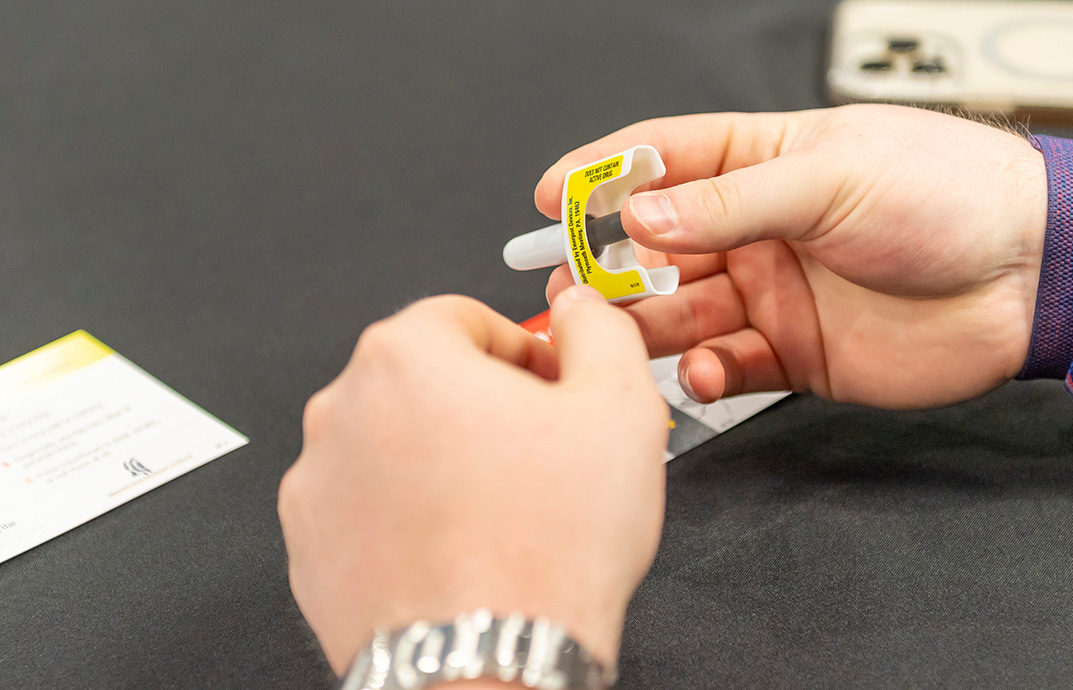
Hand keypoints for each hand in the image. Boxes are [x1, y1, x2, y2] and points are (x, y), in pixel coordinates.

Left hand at [279, 288, 668, 672]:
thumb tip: (582, 310)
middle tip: (537, 451)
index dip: (523, 350)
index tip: (549, 385)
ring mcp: (318, 483)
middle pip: (425, 379)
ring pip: (395, 443)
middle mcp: (343, 410)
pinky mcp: (310, 547)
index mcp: (406, 357)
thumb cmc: (544, 551)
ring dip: (443, 459)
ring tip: (502, 508)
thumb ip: (600, 331)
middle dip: (482, 404)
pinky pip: (367, 505)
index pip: (466, 317)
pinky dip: (408, 514)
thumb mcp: (619, 408)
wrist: (490, 664)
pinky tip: (460, 544)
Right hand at [537, 105, 1047, 408]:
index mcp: (764, 162)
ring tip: (621, 340)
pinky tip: (704, 372)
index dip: (602, 176)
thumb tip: (640, 213)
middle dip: (611, 268)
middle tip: (575, 290)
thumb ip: (728, 202)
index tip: (551, 198)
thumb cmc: (949, 193)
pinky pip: (730, 367)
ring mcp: (774, 292)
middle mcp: (759, 228)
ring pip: (684, 313)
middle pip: (658, 248)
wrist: (1029, 276)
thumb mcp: (830, 177)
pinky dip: (706, 374)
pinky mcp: (796, 353)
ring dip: (647, 328)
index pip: (662, 160)